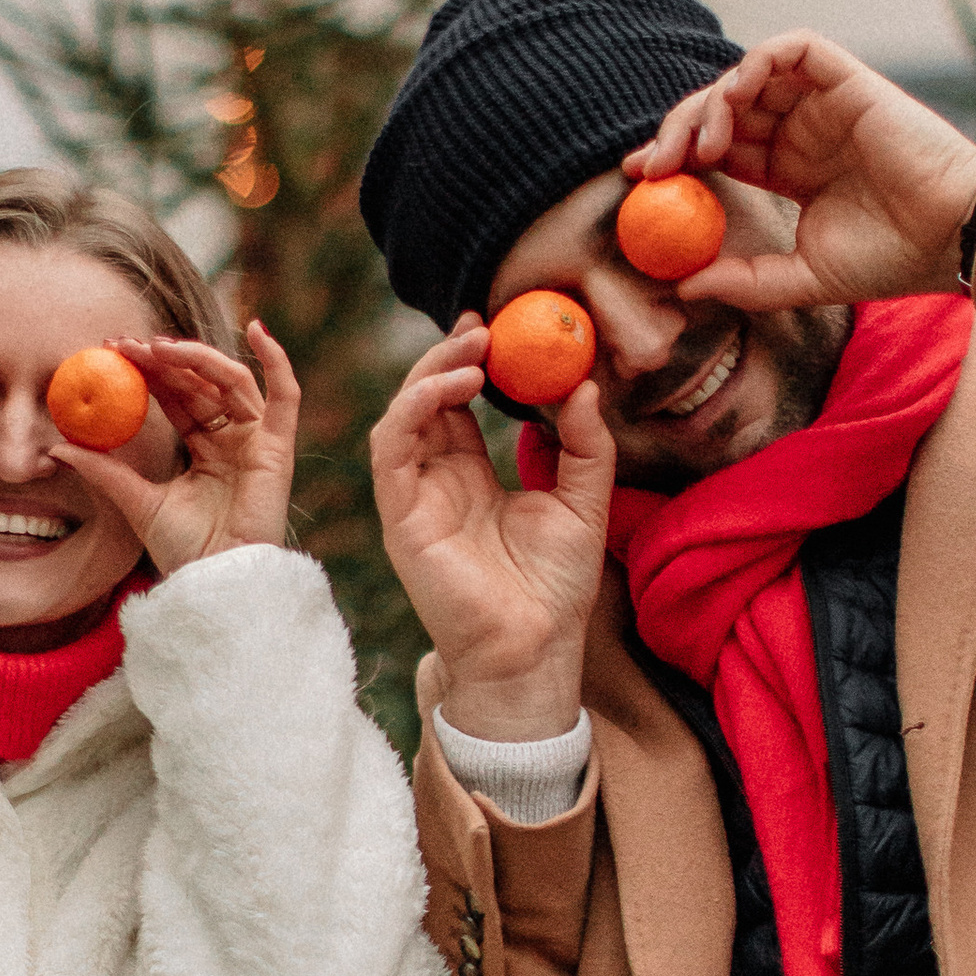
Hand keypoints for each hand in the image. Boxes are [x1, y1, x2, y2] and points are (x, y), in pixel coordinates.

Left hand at [50, 326, 299, 576]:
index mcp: (204, 450)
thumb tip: (56, 448)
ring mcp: (257, 441)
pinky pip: (286, 395)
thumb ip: (104, 471)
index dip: (148, 371)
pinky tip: (259, 328)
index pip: (177, 397)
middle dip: (165, 359)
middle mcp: (233, 440)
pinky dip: (277, 360)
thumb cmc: (182, 551)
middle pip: (201, 384)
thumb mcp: (136, 501)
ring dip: (197, 357)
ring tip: (159, 347)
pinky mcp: (278, 447)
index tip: (112, 351)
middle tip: (127, 344)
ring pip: (231, 381)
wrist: (214, 582)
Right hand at [369, 321, 614, 740]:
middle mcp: (436, 483)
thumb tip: (584, 385)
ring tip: (476, 346)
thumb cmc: (555, 589)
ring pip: (402, 414)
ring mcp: (414, 499)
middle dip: (451, 354)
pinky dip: (417, 406)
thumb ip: (583, 444)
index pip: (460, 404)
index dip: (474, 361)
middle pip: (426, 399)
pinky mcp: (401, 516)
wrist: (533, 652)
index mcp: (470, 478)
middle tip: (487, 323)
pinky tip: (458, 385)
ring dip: (432, 371)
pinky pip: (391, 447)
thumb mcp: (584, 501)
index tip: (502, 325)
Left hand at [627, 36, 975, 311]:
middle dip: (678, 130)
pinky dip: (754, 63)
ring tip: (700, 147)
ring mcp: (822, 102)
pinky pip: (791, 49)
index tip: (639, 178)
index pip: (719, 149)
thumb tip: (683, 287)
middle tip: (654, 166)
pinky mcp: (845, 78)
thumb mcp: (803, 278)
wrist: (950, 237)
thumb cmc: (891, 260)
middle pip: (721, 109)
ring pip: (745, 76)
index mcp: (789, 168)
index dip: (675, 156)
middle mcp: (801, 129)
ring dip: (710, 101)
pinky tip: (735, 98)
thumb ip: (745, 282)